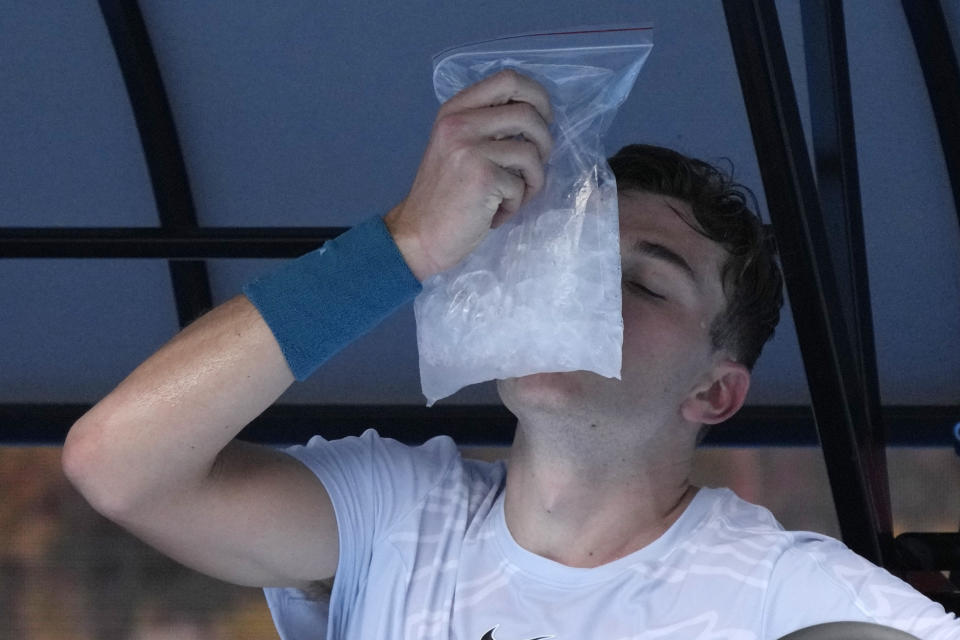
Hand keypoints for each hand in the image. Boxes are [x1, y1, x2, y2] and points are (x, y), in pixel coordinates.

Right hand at [384, 69, 552, 281]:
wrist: (418, 236)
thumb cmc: (444, 197)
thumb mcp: (456, 147)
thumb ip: (486, 126)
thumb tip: (536, 117)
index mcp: (455, 111)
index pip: (508, 80)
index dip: (537, 96)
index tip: (543, 119)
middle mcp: (460, 123)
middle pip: (528, 112)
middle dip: (544, 141)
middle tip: (534, 165)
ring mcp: (470, 148)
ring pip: (532, 152)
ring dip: (532, 180)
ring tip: (512, 197)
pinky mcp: (483, 177)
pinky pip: (522, 185)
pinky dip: (516, 204)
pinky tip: (494, 214)